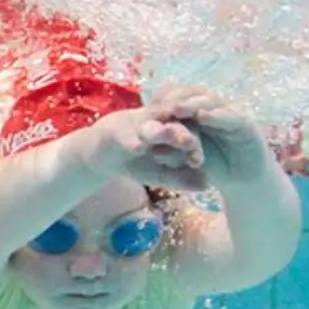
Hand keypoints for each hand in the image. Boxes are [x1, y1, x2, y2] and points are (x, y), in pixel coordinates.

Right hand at [89, 107, 209, 191]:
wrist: (102, 155)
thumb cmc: (137, 162)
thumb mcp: (160, 174)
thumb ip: (181, 179)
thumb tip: (207, 185)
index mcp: (172, 130)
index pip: (188, 136)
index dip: (194, 148)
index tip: (198, 161)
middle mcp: (156, 123)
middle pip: (172, 127)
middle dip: (181, 135)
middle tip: (190, 142)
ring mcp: (135, 124)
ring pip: (151, 127)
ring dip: (159, 131)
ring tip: (167, 134)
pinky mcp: (115, 129)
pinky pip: (126, 135)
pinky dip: (132, 140)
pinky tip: (138, 147)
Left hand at [148, 85, 274, 185]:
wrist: (243, 181)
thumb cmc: (213, 166)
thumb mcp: (185, 156)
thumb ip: (170, 147)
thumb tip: (145, 146)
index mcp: (198, 110)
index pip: (179, 95)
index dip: (164, 98)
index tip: (149, 106)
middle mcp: (214, 106)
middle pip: (193, 94)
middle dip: (175, 98)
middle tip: (159, 106)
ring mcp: (231, 112)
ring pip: (210, 101)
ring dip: (192, 104)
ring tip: (176, 109)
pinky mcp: (246, 123)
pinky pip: (230, 116)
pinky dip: (216, 115)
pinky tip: (202, 115)